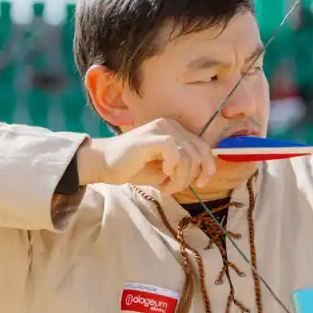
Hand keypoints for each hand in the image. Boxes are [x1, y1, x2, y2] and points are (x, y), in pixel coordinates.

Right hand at [77, 118, 217, 192]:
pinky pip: (175, 153)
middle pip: (200, 152)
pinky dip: (174, 169)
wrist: (104, 165)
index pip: (204, 147)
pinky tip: (163, 175)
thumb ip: (185, 167)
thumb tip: (204, 175)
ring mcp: (161, 129)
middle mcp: (171, 125)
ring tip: (166, 187)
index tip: (200, 183)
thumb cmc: (134, 168)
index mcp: (176, 130)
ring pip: (189, 156)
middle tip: (176, 188)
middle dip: (193, 175)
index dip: (208, 167)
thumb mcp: (166, 169)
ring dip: (181, 178)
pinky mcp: (152, 137)